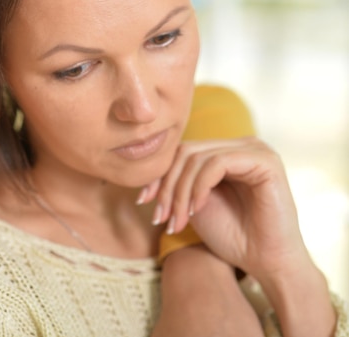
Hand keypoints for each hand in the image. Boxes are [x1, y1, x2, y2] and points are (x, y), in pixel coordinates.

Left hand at [140, 137, 336, 335]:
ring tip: (177, 222)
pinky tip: (196, 210)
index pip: (182, 151)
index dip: (159, 175)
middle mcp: (242, 146)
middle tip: (160, 218)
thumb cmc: (232, 236)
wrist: (266, 263)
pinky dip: (199, 187)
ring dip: (180, 193)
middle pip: (186, 152)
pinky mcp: (265, 161)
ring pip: (198, 158)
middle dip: (167, 186)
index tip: (143, 201)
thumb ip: (178, 182)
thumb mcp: (193, 203)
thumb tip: (144, 170)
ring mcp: (255, 150)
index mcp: (227, 152)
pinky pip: (218, 163)